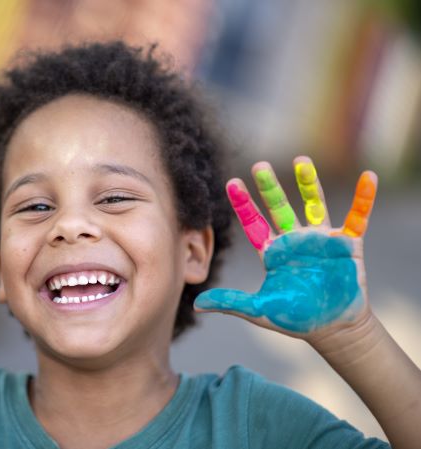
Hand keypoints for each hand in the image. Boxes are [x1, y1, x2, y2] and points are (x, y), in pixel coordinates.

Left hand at [194, 156, 376, 338]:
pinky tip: (368, 177)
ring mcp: (321, 240)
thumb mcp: (258, 310)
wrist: (333, 329)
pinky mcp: (348, 244)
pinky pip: (358, 217)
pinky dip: (363, 198)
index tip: (231, 183)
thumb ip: (230, 302)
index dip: (243, 204)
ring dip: (309, 183)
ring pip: (314, 204)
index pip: (254, 223)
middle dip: (270, 187)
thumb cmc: (295, 318)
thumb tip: (195, 304)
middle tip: (259, 165)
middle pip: (280, 207)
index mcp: (273, 252)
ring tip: (301, 160)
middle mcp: (295, 240)